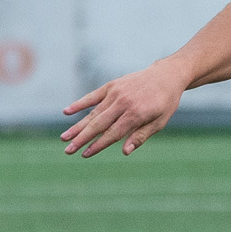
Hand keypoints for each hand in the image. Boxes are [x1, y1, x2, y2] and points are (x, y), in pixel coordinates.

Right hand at [61, 61, 190, 156]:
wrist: (166, 76)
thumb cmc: (164, 103)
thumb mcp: (159, 122)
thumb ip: (140, 136)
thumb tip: (125, 152)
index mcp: (136, 114)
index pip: (113, 133)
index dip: (98, 145)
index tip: (85, 154)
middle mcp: (123, 103)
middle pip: (99, 124)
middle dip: (82, 139)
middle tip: (68, 150)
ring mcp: (116, 93)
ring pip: (93, 112)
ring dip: (78, 126)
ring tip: (64, 138)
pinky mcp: (112, 85)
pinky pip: (93, 96)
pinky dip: (80, 103)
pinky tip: (66, 112)